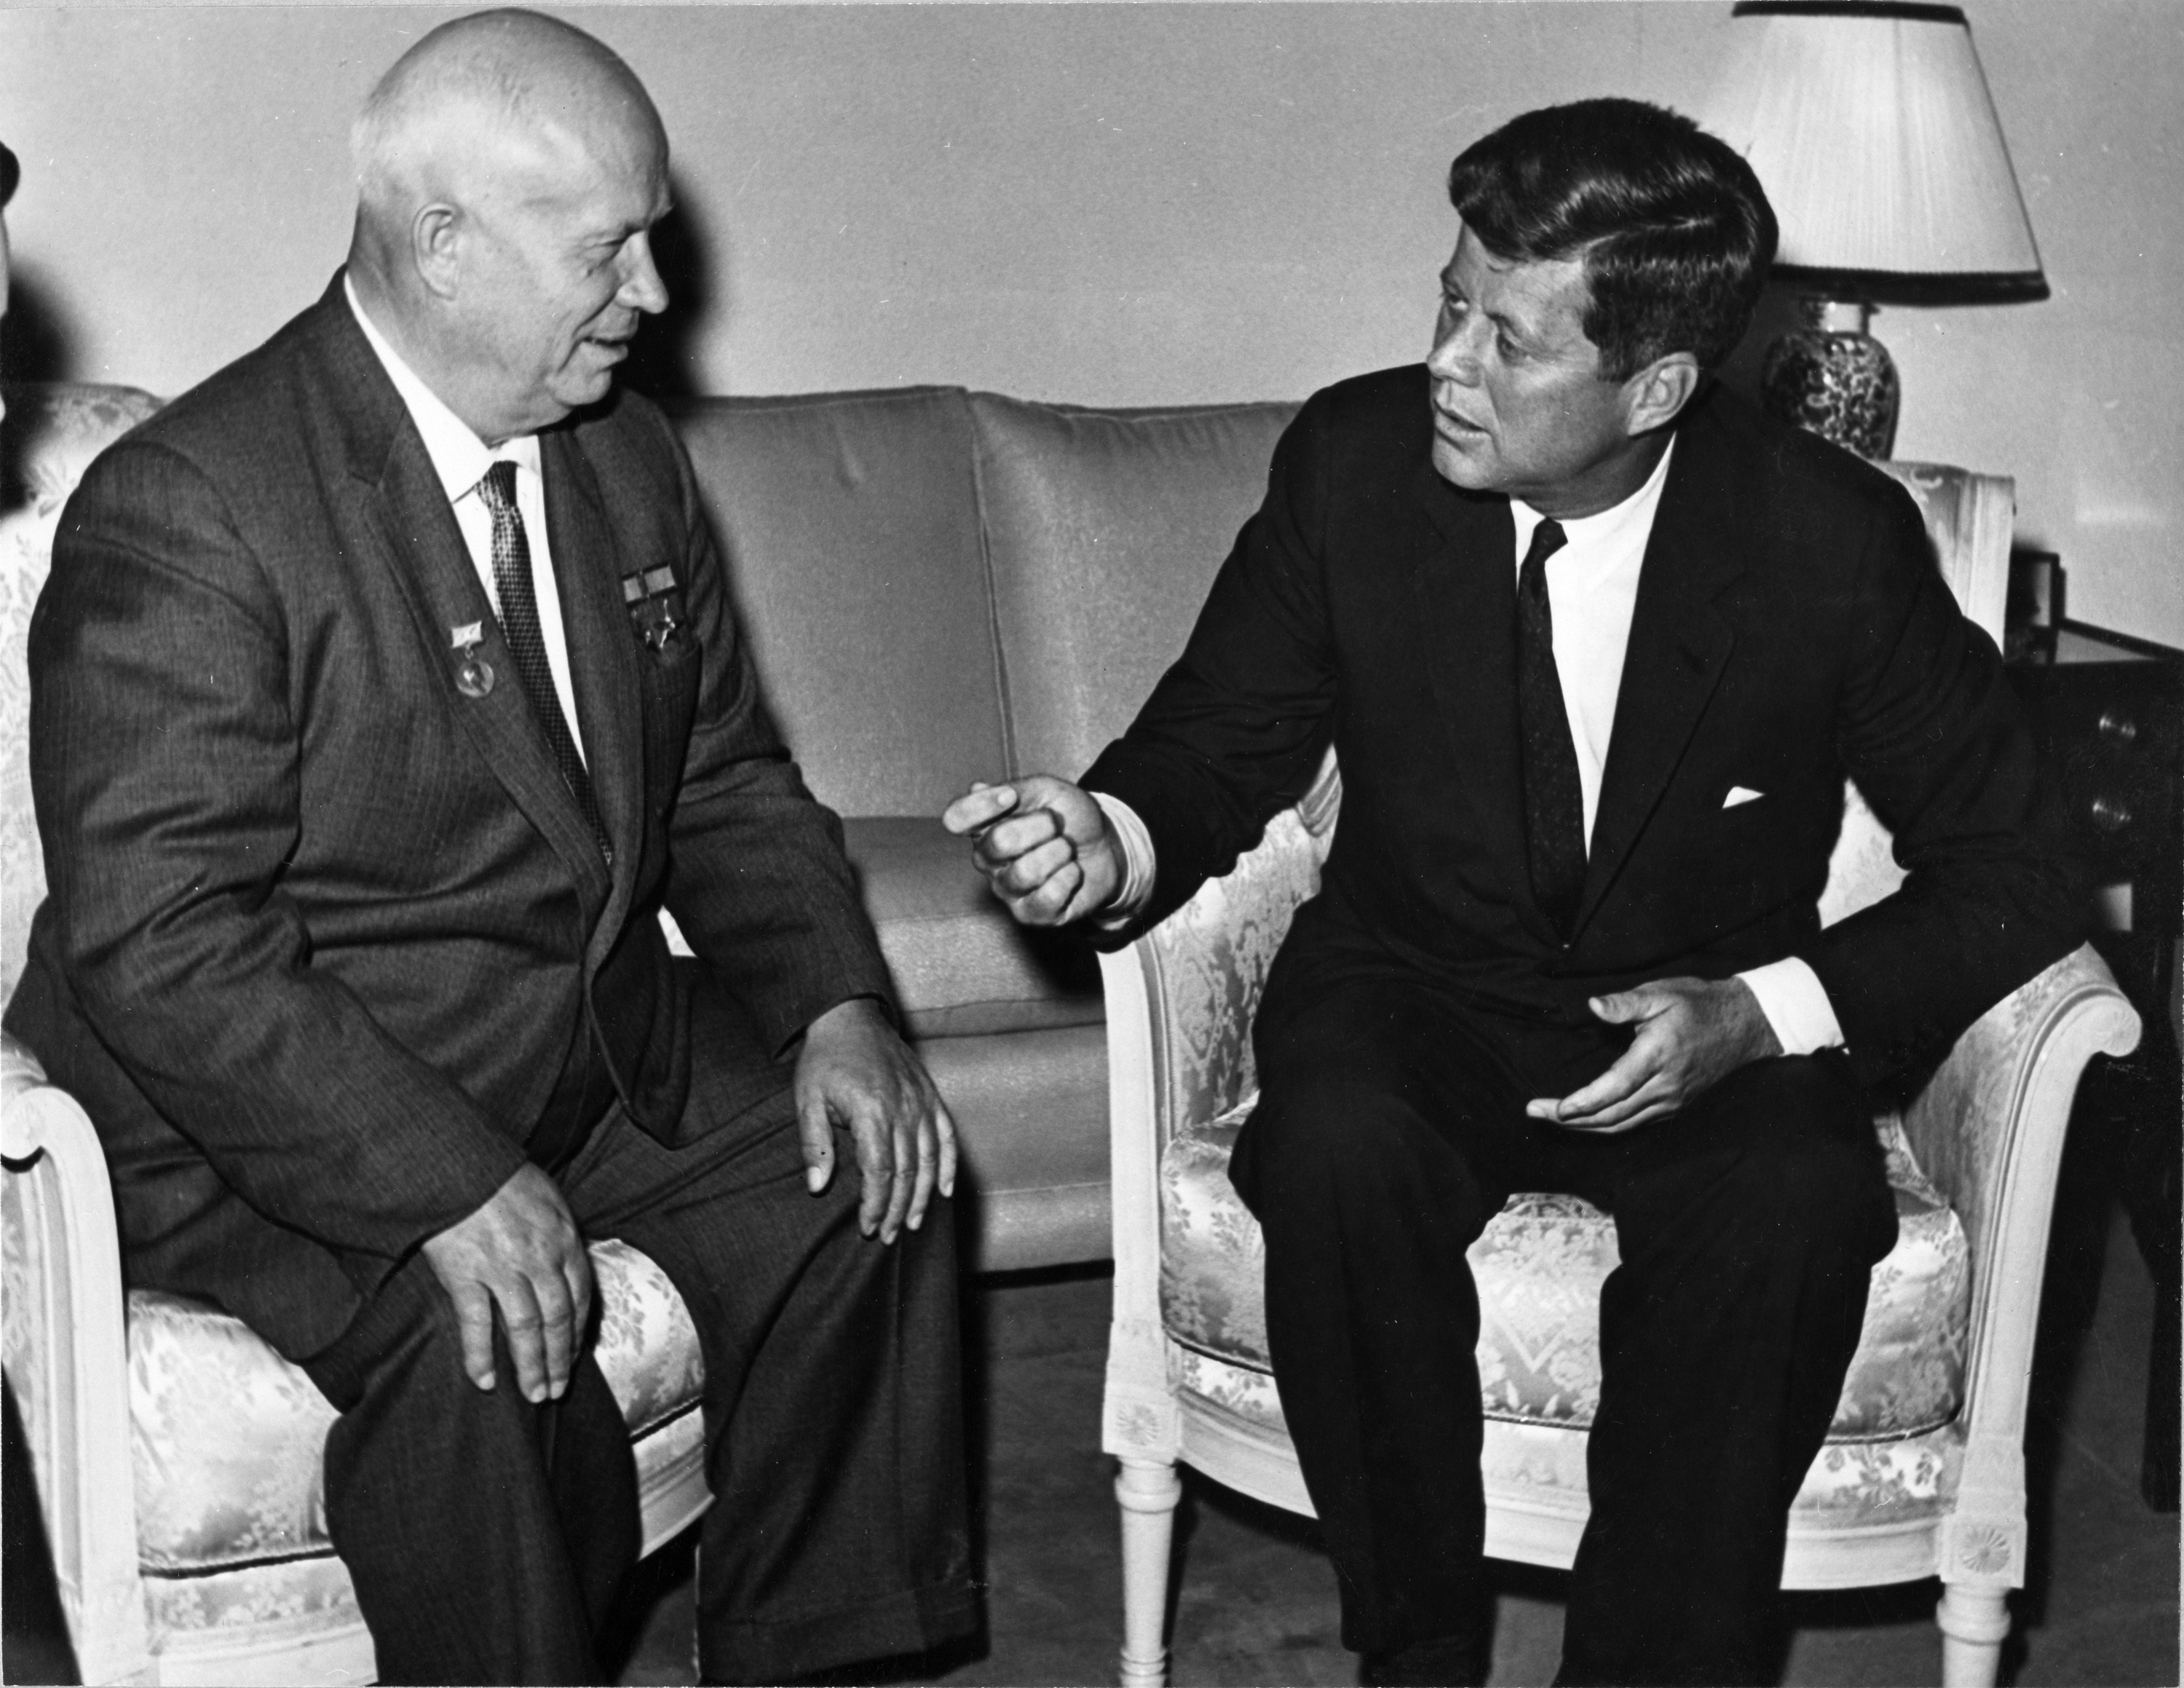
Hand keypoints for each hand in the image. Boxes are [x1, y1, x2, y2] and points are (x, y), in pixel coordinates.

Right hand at [419, 1162, 592, 1401]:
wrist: (457, 1163)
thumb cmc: (501, 1178)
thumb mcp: (548, 1198)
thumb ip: (560, 1236)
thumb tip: (568, 1267)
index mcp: (564, 1239)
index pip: (581, 1297)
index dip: (578, 1332)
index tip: (575, 1355)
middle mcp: (539, 1258)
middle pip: (558, 1320)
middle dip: (560, 1360)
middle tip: (556, 1390)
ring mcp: (502, 1268)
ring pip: (525, 1329)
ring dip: (531, 1366)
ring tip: (533, 1395)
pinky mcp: (464, 1274)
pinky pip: (476, 1324)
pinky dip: (480, 1355)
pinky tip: (484, 1381)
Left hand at [795, 996, 958, 1242]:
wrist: (849, 1016)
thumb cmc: (824, 1060)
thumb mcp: (807, 1100)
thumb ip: (815, 1145)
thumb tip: (817, 1187)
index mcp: (871, 1111)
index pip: (879, 1171)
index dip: (875, 1204)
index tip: (868, 1226)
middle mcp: (902, 1108)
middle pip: (907, 1171)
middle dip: (897, 1208)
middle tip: (887, 1234)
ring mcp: (921, 1101)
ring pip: (930, 1159)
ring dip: (923, 1196)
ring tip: (913, 1222)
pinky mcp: (931, 1095)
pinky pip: (947, 1135)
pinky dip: (949, 1165)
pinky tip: (945, 1190)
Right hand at [942, 775, 1122, 926]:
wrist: (1105, 845)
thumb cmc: (1068, 817)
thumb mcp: (1045, 790)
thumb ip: (1013, 789)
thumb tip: (977, 789)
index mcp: (984, 825)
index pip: (955, 818)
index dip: (982, 806)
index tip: (1012, 797)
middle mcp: (988, 860)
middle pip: (999, 842)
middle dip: (1041, 826)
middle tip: (1056, 825)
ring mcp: (1007, 890)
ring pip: (1026, 871)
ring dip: (1060, 853)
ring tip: (1066, 850)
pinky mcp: (1030, 914)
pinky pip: (1047, 897)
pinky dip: (1069, 878)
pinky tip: (1071, 873)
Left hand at [1526, 976, 1782, 1133]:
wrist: (1745, 1025)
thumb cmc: (1698, 1004)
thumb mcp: (1661, 993)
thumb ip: (1624, 1003)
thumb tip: (1592, 1006)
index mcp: (1657, 1055)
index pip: (1613, 1088)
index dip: (1582, 1103)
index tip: (1554, 1108)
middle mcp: (1665, 1086)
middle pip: (1611, 1114)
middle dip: (1569, 1118)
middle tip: (1534, 1111)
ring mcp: (1672, 1100)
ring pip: (1622, 1124)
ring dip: (1584, 1126)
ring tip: (1552, 1119)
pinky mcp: (1675, 1106)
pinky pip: (1635, 1123)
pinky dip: (1607, 1125)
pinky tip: (1586, 1120)